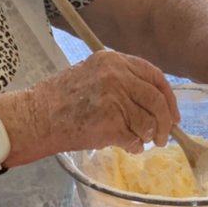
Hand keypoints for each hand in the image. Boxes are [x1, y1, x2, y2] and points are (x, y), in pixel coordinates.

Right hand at [33, 51, 178, 153]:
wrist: (35, 117)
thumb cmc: (58, 100)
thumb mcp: (91, 75)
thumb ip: (121, 81)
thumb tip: (153, 103)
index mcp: (113, 60)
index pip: (154, 76)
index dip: (168, 97)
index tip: (172, 114)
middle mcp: (116, 75)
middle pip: (156, 100)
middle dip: (164, 122)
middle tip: (162, 137)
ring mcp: (114, 98)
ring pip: (147, 121)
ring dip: (146, 136)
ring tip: (137, 142)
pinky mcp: (110, 122)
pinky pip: (134, 138)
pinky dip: (134, 146)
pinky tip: (125, 146)